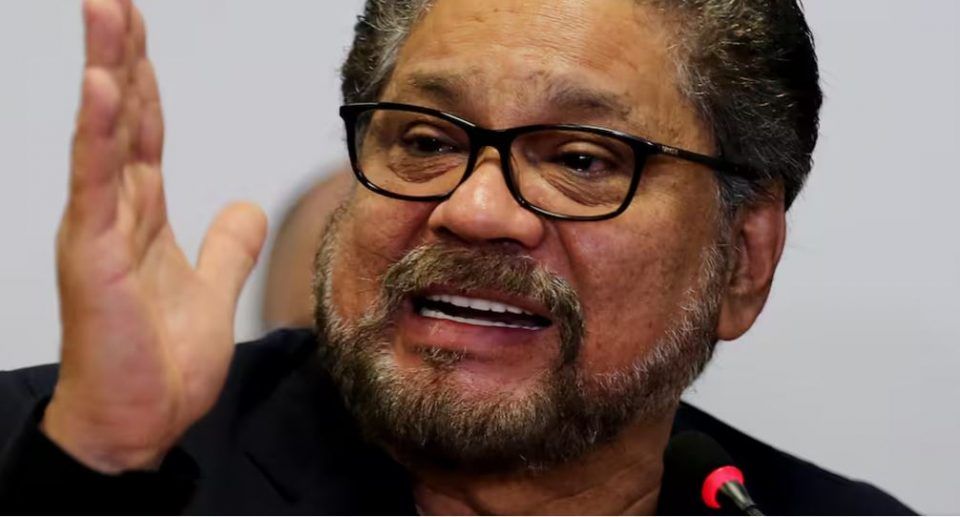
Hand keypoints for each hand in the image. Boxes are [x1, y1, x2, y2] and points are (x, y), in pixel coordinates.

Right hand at [42, 0, 266, 473]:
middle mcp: (116, 213)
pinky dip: (101, 134)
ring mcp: (99, 231)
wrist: (137, 425)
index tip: (139, 29)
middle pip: (122, 118)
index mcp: (143, 217)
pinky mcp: (95, 257)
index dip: (145, 79)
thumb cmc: (157, 364)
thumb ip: (226, 246)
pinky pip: (97, 184)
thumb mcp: (210, 291)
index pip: (145, 132)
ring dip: (107, 71)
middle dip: (121, 54)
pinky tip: (106, 88)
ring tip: (105, 13)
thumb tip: (243, 206)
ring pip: (104, 135)